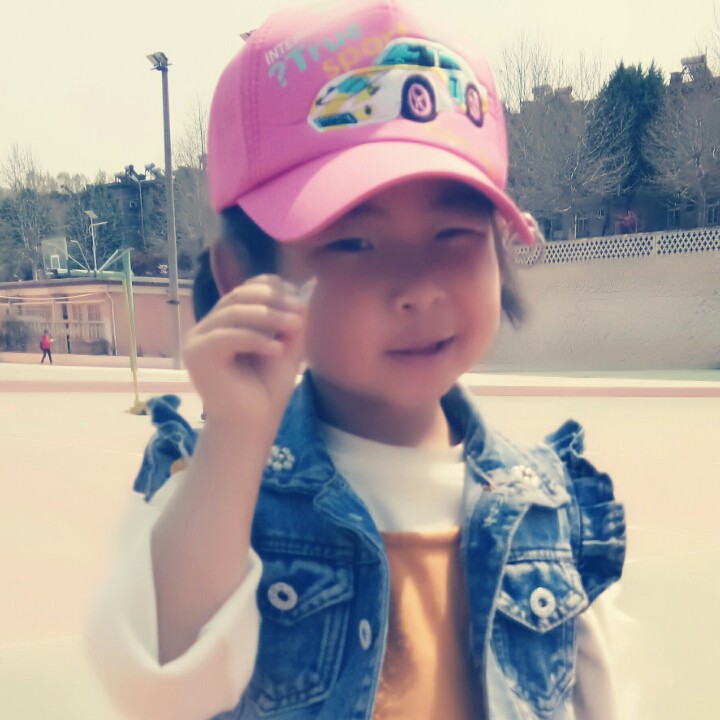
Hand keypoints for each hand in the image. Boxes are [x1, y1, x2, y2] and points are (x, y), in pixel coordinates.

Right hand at [183, 275, 313, 427]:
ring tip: (295, 326)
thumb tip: (308, 287)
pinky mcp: (196, 354)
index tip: (298, 297)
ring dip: (269, 316)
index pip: (245, 290)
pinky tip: (276, 348)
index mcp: (226, 322)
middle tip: (300, 310)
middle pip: (238, 296)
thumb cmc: (267, 389)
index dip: (271, 287)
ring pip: (233, 312)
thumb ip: (293, 319)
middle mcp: (208, 327)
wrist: (252, 424)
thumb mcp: (286, 347)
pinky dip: (254, 339)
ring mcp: (198, 339)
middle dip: (273, 300)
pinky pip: (226, 335)